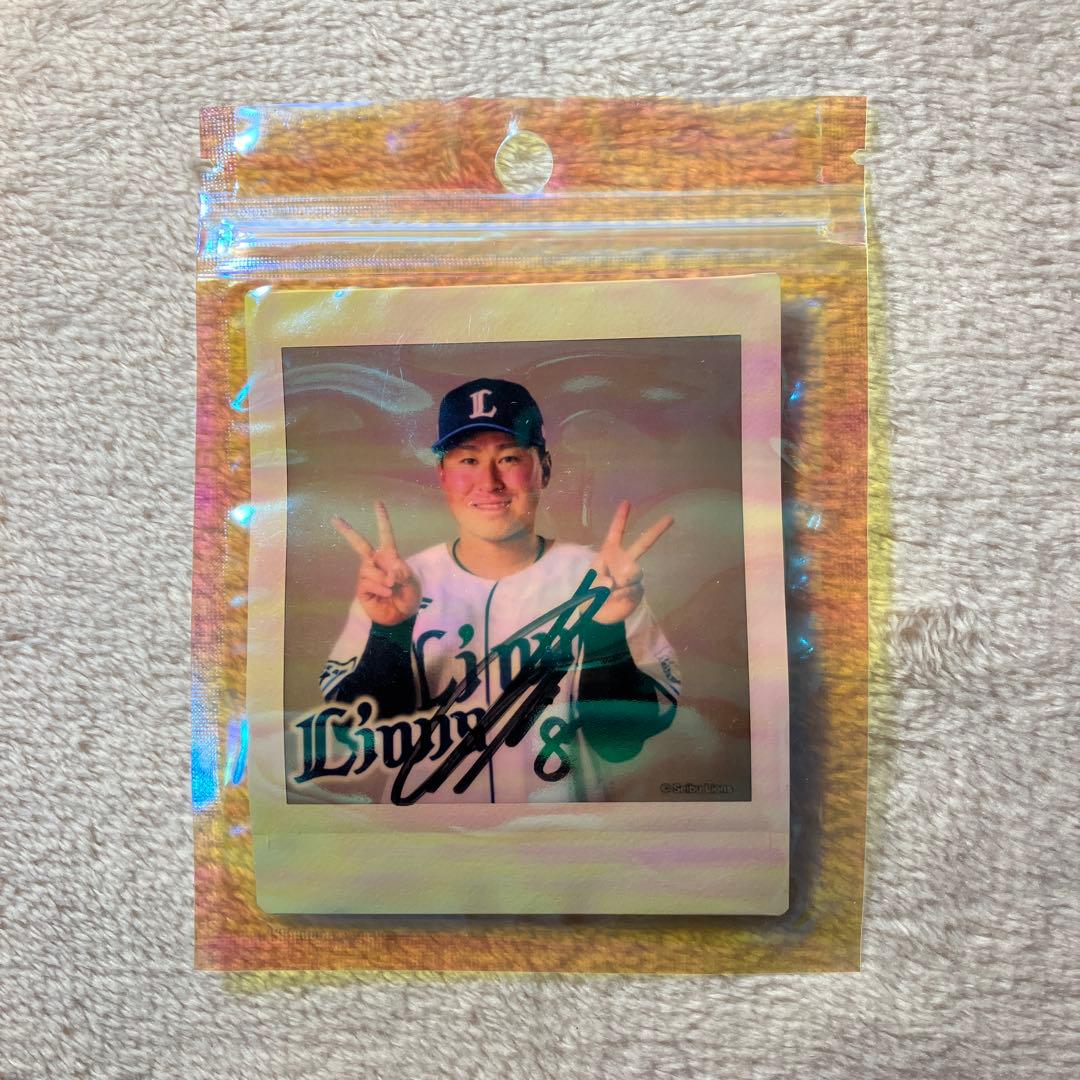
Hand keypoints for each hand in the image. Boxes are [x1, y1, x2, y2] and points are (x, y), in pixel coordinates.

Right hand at [331, 502, 420, 626]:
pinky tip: (387, 593)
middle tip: (334, 518)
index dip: (382, 519)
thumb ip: (404, 574)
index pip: (385, 534)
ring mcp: (367, 575)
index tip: (377, 503)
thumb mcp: (413, 583)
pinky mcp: (362, 589)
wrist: (401, 617)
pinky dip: (380, 587)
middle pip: (359, 544)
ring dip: (383, 578)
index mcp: (390, 556)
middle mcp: (375, 562)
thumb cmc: (408, 597)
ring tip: (392, 588)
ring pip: (369, 568)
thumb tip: (389, 572)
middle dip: (347, 531)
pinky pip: (368, 582)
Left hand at [590, 500, 674, 624]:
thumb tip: (613, 582)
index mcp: (609, 554)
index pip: (616, 533)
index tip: (626, 503)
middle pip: (643, 544)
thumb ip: (599, 581)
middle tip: (670, 517)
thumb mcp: (589, 585)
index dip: (621, 518)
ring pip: (636, 571)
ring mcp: (633, 576)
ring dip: (623, 580)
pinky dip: (624, 593)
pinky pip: (635, 588)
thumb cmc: (589, 594)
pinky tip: (616, 598)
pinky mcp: (637, 590)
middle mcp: (624, 561)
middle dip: (656, 530)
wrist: (597, 617)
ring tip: (611, 590)